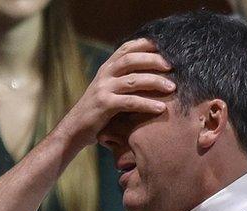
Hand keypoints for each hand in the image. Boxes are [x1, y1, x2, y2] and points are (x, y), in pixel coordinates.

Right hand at [54, 38, 175, 147]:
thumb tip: (156, 75)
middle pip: (132, 59)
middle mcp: (104, 74)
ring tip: (172, 87)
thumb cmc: (98, 111)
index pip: (127, 48)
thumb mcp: (109, 90)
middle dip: (154, 60)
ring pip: (133, 80)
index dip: (146, 44)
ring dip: (155, 82)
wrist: (74, 129)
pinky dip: (147, 104)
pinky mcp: (104, 105)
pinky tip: (160, 108)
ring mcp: (103, 89)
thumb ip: (125, 80)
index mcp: (107, 68)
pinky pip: (129, 102)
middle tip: (172, 66)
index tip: (166, 46)